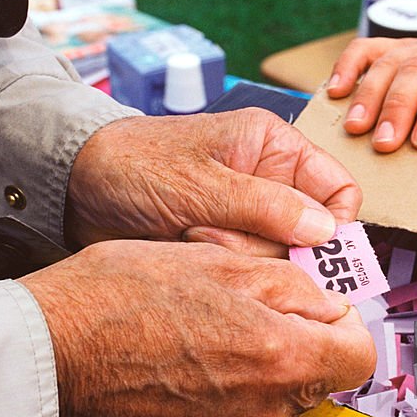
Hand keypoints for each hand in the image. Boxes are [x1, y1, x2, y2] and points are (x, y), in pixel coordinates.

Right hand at [20, 239, 374, 416]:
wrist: (45, 356)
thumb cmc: (116, 301)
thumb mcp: (218, 260)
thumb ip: (292, 285)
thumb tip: (326, 303)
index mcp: (279, 361)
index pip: (358, 355)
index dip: (343, 323)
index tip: (321, 307)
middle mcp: (263, 416)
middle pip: (313, 376)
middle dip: (293, 339)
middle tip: (246, 305)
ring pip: (271, 397)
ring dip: (254, 364)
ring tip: (202, 328)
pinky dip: (221, 391)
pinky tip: (182, 359)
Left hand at [65, 108, 360, 255]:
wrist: (76, 189)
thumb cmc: (134, 165)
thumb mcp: (201, 184)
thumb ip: (265, 207)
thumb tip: (326, 231)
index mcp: (274, 148)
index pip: (340, 189)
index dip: (337, 224)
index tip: (314, 251)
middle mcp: (269, 182)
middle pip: (310, 234)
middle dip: (270, 244)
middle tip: (224, 234)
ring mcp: (247, 216)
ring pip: (276, 257)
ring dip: (238, 255)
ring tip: (193, 233)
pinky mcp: (224, 244)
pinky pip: (245, 269)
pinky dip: (219, 266)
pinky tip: (186, 244)